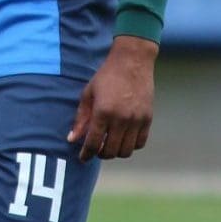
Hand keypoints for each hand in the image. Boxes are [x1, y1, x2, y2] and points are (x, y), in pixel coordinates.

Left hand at [68, 34, 156, 160]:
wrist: (132, 63)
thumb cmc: (106, 77)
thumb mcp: (87, 95)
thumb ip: (81, 119)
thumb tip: (72, 139)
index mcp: (103, 112)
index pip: (93, 143)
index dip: (86, 154)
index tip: (82, 158)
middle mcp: (121, 119)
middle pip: (111, 151)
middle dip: (100, 154)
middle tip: (95, 150)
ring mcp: (137, 120)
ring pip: (126, 151)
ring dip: (116, 152)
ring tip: (109, 144)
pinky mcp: (148, 119)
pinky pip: (140, 143)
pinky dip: (130, 146)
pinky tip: (122, 139)